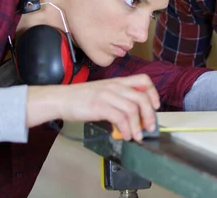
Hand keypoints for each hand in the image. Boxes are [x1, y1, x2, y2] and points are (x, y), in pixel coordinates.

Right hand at [27, 74, 159, 141]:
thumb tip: (134, 117)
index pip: (143, 80)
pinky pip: (119, 118)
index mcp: (118, 81)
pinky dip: (126, 129)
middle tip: (150, 127)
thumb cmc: (81, 98)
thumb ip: (119, 99)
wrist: (61, 99)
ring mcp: (107, 95)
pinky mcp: (100, 106)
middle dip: (150, 115)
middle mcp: (115, 86)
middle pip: (142, 97)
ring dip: (138, 126)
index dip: (153, 92)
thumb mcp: (104, 92)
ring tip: (137, 136)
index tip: (156, 106)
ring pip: (132, 109)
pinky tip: (125, 135)